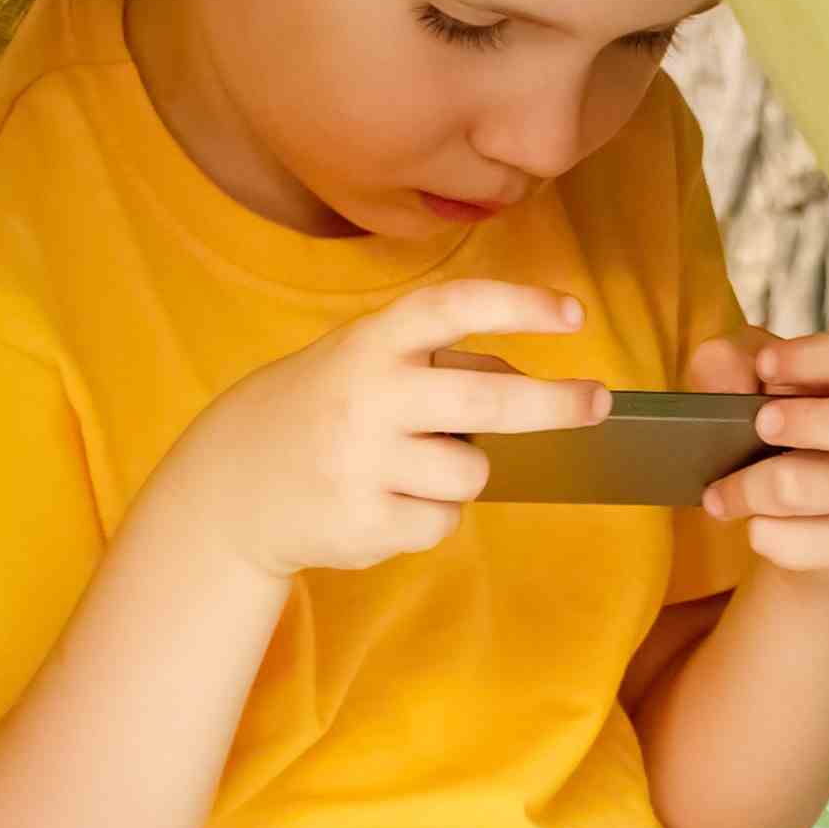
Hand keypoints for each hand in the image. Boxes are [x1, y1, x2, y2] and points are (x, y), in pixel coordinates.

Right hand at [156, 279, 608, 579]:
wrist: (232, 484)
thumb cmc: (322, 409)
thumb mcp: (366, 362)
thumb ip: (439, 362)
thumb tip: (527, 379)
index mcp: (371, 343)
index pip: (452, 308)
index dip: (518, 306)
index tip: (574, 312)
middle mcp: (367, 395)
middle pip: (488, 399)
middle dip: (556, 403)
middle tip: (596, 403)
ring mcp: (362, 462)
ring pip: (472, 472)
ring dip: (462, 474)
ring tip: (410, 468)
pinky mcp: (362, 521)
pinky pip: (442, 522)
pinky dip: (430, 516)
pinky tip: (384, 502)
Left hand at [680, 323, 828, 583]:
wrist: (805, 527)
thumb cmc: (777, 435)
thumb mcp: (746, 384)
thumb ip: (730, 362)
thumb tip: (727, 378)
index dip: (818, 355)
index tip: (765, 366)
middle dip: (806, 420)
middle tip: (759, 426)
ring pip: (811, 486)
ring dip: (750, 488)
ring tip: (720, 494)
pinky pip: (800, 541)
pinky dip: (762, 533)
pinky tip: (757, 524)